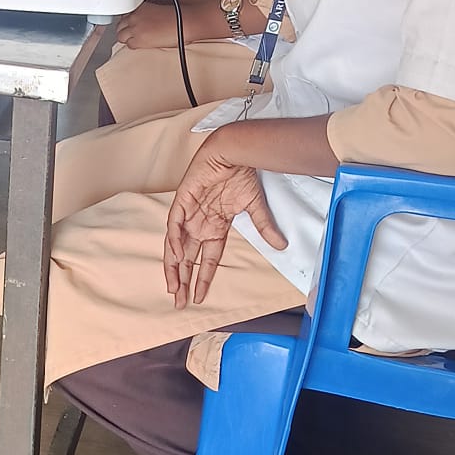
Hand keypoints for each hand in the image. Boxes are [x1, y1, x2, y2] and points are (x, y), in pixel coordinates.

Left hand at [116, 0, 181, 49]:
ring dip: (126, 36)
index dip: (129, 17)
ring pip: (121, 35)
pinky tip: (140, 43)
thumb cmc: (182, 11)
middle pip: (120, 23)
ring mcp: (136, 28)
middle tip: (132, 29)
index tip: (132, 19)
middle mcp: (135, 16)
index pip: (125, 11)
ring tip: (135, 37)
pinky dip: (133, 44)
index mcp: (140, 5)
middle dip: (125, 26)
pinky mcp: (140, 40)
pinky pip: (130, 44)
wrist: (188, 21)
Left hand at [164, 137, 286, 307]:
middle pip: (187, 258)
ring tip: (173, 288)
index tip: (199, 298)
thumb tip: (282, 245)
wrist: (235, 152)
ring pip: (175, 246)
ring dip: (174, 267)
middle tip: (178, 303)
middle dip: (183, 281)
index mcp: (214, 228)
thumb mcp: (254, 207)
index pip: (207, 260)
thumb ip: (265, 227)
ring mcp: (189, 214)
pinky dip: (173, 240)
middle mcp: (199, 224)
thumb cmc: (241, 175)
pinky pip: (174, 225)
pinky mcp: (182, 201)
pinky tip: (176, 256)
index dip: (203, 279)